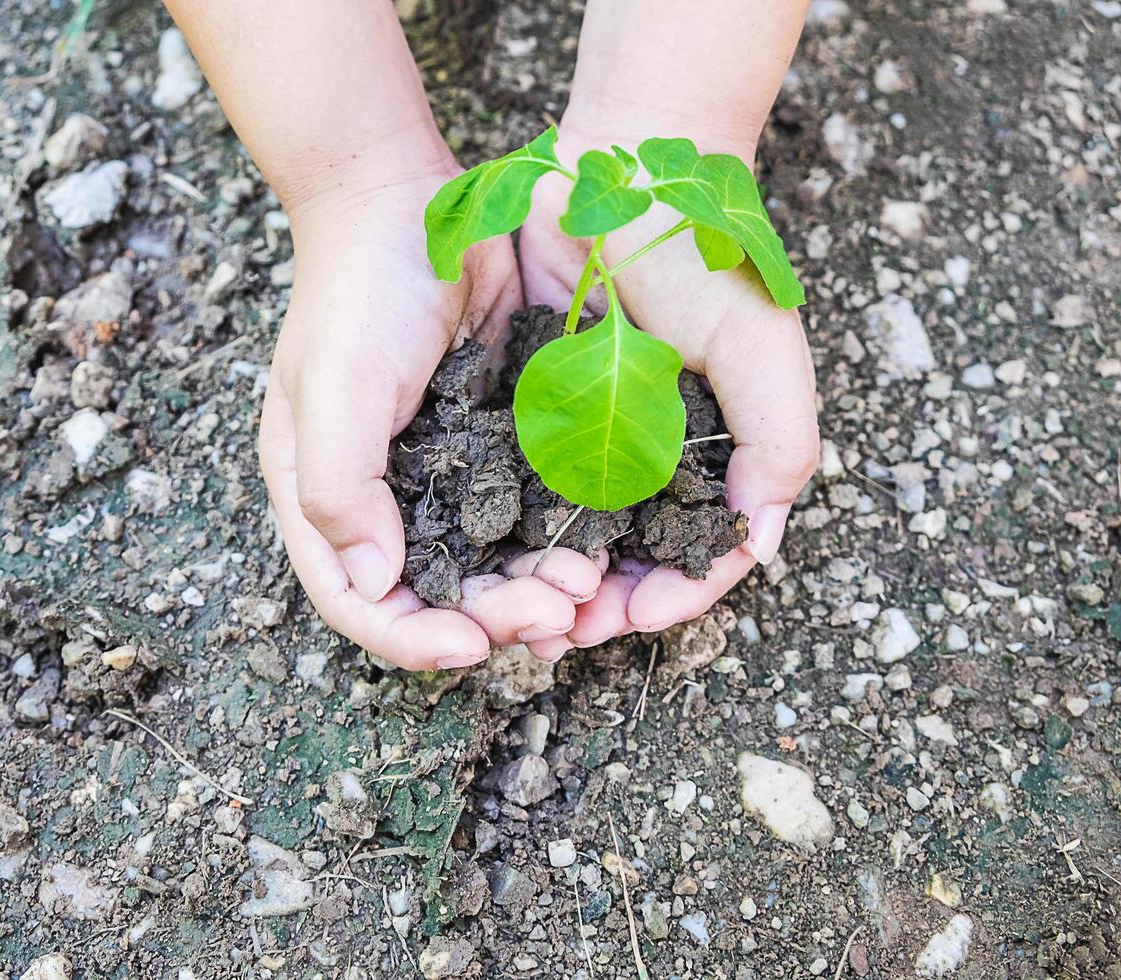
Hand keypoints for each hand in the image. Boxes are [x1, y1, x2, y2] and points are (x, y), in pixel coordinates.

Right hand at [260, 171, 605, 669]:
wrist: (409, 199)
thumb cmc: (358, 289)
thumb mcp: (333, 385)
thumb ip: (338, 485)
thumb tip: (376, 584)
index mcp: (324, 494)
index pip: (357, 599)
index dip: (409, 638)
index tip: (472, 644)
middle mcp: (382, 497)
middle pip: (432, 594)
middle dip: (493, 614)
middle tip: (556, 612)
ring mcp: (442, 473)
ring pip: (489, 563)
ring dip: (534, 587)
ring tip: (585, 588)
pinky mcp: (494, 444)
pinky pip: (527, 511)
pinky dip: (559, 538)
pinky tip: (600, 549)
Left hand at [518, 126, 818, 645]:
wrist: (622, 178)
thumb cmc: (705, 260)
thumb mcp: (760, 348)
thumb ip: (778, 443)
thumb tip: (763, 543)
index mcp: (708, 452)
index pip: (699, 550)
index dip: (674, 594)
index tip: (637, 617)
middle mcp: (647, 456)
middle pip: (627, 558)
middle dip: (598, 605)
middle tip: (562, 634)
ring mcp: (587, 436)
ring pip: (567, 535)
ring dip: (546, 580)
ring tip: (520, 612)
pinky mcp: (530, 410)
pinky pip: (514, 483)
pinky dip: (504, 527)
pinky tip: (482, 554)